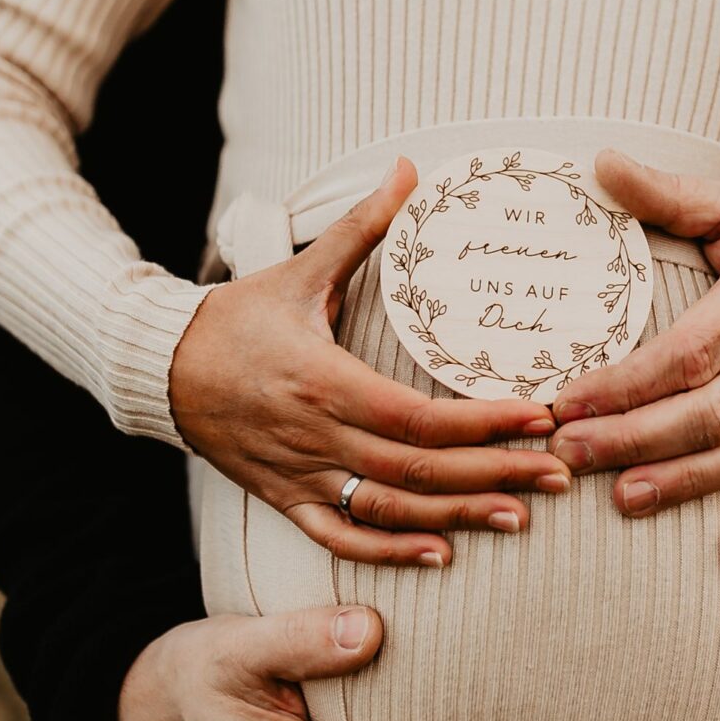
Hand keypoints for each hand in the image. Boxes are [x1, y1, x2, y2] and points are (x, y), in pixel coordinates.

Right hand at [171, 157, 572, 567]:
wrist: (160, 367)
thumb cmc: (238, 316)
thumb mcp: (302, 270)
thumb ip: (363, 226)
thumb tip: (409, 167)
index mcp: (327, 381)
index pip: (420, 416)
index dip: (484, 423)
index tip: (540, 418)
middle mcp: (319, 437)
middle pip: (420, 468)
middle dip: (495, 475)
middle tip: (558, 475)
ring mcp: (303, 476)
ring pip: (390, 509)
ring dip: (457, 518)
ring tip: (520, 516)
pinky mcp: (286, 500)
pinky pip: (342, 536)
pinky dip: (390, 551)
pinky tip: (439, 553)